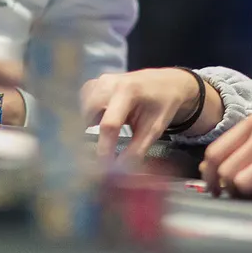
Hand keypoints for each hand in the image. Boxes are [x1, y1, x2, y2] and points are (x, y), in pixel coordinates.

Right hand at [83, 68, 215, 159]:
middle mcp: (110, 82)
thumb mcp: (154, 128)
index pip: (109, 124)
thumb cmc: (163, 105)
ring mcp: (101, 80)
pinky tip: (104, 117)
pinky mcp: (96, 82)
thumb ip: (136, 150)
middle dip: (95, 134)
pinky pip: (84, 102)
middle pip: (90, 115)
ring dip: (91, 123)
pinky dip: (89, 113)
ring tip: (112, 128)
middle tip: (107, 146)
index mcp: (129, 91)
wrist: (167, 82)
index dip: (104, 148)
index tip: (105, 167)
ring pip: (83, 109)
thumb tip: (117, 171)